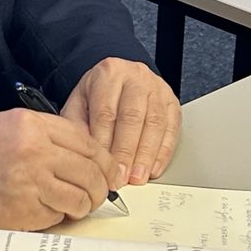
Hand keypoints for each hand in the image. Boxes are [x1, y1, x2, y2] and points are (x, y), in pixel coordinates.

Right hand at [0, 109, 122, 230]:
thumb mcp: (9, 126)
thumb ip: (47, 134)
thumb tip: (85, 154)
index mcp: (32, 126)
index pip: (87, 142)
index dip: (103, 160)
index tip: (108, 171)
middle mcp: (35, 151)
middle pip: (90, 170)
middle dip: (100, 186)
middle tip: (98, 194)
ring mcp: (31, 182)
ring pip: (80, 196)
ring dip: (83, 205)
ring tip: (76, 207)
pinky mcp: (25, 210)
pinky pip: (58, 215)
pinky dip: (59, 216)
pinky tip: (49, 212)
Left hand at [60, 58, 180, 185]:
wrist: (118, 78)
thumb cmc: (97, 94)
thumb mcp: (79, 103)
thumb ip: (78, 126)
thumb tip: (87, 154)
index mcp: (109, 73)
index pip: (106, 112)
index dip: (104, 143)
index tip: (101, 167)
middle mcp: (136, 77)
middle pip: (133, 118)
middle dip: (126, 152)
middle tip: (121, 177)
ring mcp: (157, 88)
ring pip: (155, 124)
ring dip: (146, 155)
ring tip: (138, 177)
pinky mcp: (172, 102)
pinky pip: (172, 128)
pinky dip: (164, 152)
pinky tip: (154, 168)